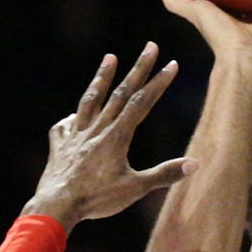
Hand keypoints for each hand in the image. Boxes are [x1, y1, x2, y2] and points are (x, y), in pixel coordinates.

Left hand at [23, 44, 194, 230]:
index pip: (141, 103)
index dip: (158, 83)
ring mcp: (76, 135)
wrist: (57, 206)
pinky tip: (73, 117)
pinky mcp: (60, 146)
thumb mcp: (135, 189)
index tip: (172, 63)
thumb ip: (164, 174)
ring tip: (110, 57)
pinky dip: (70, 119)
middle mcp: (97, 129)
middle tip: (150, 46)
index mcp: (117, 136)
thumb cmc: (97, 199)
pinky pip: (64, 127)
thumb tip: (195, 164)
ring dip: (102, 78)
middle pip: (120, 93)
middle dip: (138, 68)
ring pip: (90, 100)